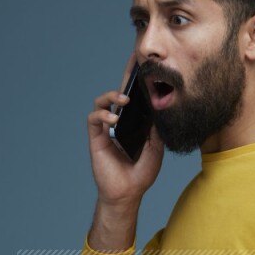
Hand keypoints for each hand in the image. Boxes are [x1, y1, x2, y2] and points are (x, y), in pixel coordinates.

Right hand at [87, 50, 163, 206]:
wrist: (128, 193)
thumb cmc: (141, 173)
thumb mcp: (156, 149)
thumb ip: (157, 130)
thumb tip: (161, 109)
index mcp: (134, 123)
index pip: (136, 98)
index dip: (138, 80)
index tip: (145, 63)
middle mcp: (119, 122)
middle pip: (119, 93)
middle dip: (126, 76)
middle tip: (134, 61)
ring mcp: (106, 129)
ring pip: (102, 102)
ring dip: (112, 96)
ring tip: (124, 100)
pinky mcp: (96, 137)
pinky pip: (94, 118)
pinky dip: (103, 115)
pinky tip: (114, 120)